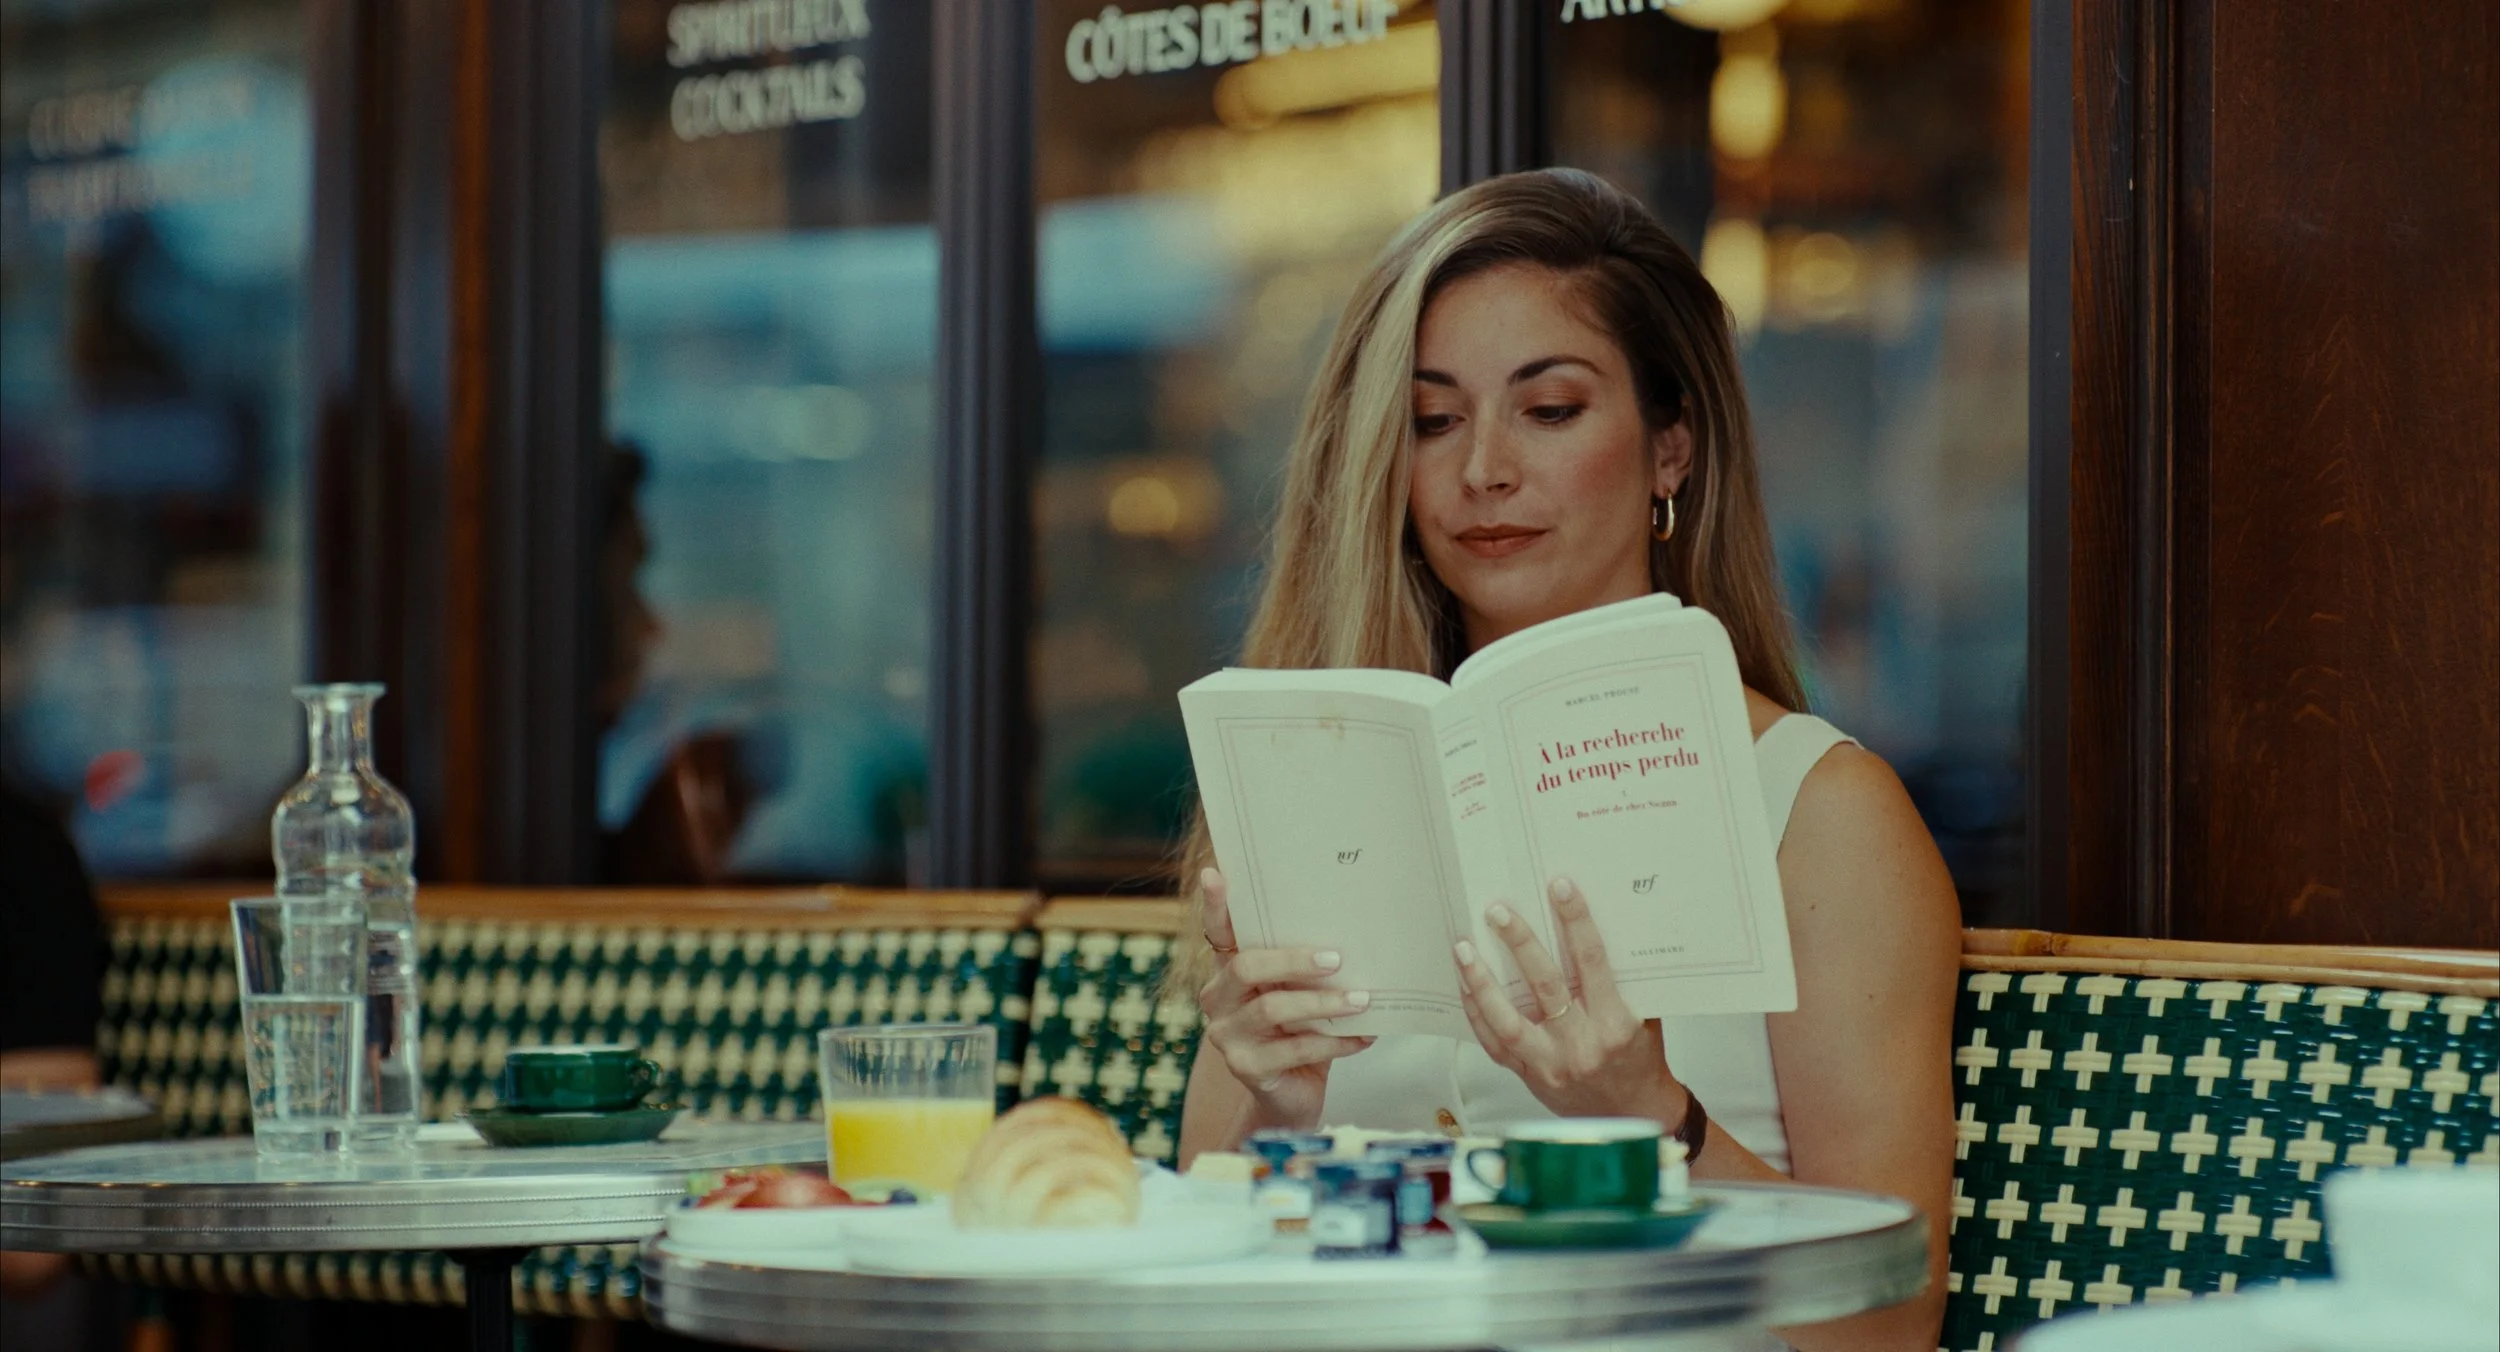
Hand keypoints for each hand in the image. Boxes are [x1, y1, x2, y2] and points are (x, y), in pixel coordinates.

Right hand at [1195, 868, 1374, 1126]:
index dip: (1215, 905)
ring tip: (1362, 999)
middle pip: (1247, 968)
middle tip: (1336, 957)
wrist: (1291, 1096)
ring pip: (1273, 1009)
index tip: (1215, 873)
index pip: (1217, 932)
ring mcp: (1228, 1036)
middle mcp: (1218, 999)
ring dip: (1323, 1004)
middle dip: (1294, 960)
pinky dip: (1334, 1041)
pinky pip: (1295, 1048)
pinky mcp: (1247, 1069)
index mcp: (1228, 971)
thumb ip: (1303, 967)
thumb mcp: (1297, 993)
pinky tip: (1363, 1036)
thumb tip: (1353, 931)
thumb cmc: (1299, 1032)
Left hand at [1453, 877, 1687, 1122]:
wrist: (1634, 1116)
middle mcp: (1581, 1045)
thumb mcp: (1643, 1018)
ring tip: (1463, 948)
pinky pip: (1495, 1043)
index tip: (1559, 888)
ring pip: (1507, 1020)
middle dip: (1519, 943)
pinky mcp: (1529, 1076)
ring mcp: (1551, 1064)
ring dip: (1481, 981)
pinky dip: (1477, 1013)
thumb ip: (1620, 981)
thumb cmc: (1640, 1062)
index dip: (1576, 921)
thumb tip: (1590, 929)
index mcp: (1615, 1025)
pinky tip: (1465, 986)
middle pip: (1544, 985)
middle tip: (1498, 911)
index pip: (1593, 962)